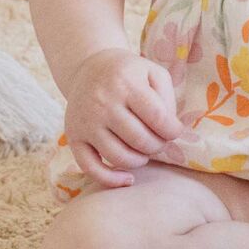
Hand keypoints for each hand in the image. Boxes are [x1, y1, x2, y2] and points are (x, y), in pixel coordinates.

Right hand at [62, 47, 184, 188]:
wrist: (89, 68)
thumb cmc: (128, 74)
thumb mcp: (153, 73)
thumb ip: (167, 99)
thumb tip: (169, 131)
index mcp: (126, 84)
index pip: (157, 117)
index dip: (172, 130)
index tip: (174, 131)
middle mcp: (103, 103)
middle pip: (140, 140)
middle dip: (158, 146)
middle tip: (160, 141)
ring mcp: (86, 122)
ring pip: (119, 157)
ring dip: (140, 161)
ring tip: (145, 152)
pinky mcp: (73, 137)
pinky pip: (91, 168)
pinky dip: (111, 180)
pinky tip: (128, 178)